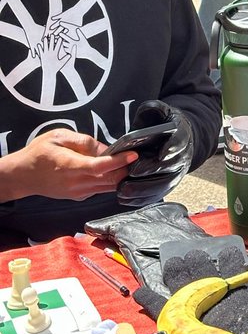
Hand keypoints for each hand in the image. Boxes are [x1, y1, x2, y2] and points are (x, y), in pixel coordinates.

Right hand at [0, 129, 136, 201]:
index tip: (133, 154)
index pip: (100, 167)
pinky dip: (111, 181)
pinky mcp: (78, 197)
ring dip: (120, 177)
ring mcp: (78, 193)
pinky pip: (100, 189)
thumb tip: (105, 148)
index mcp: (70, 166)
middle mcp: (76, 183)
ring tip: (131, 162)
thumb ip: (83, 141)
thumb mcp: (59, 136)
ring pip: (107, 187)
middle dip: (126, 170)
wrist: (22, 175)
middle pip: (109, 180)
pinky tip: (115, 170)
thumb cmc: (39, 152)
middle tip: (139, 157)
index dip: (119, 161)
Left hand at [115, 101, 193, 207]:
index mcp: (181, 137)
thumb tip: (149, 108)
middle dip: (149, 171)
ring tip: (122, 189)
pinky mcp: (167, 186)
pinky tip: (125, 197)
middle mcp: (181, 158)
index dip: (170, 149)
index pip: (178, 144)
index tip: (160, 153)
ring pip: (161, 185)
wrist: (179, 139)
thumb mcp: (162, 113)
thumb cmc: (165, 125)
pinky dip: (140, 199)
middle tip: (131, 172)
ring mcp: (175, 174)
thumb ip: (155, 109)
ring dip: (142, 189)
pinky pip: (155, 195)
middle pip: (168, 168)